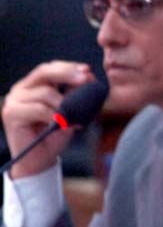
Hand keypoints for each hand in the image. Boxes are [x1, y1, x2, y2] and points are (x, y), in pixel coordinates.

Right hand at [1, 61, 94, 177]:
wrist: (40, 159)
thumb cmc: (54, 134)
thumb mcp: (69, 111)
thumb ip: (74, 95)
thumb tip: (88, 78)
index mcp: (34, 85)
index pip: (51, 68)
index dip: (69, 67)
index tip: (88, 70)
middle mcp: (22, 89)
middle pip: (44, 72)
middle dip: (67, 74)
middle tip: (85, 79)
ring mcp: (14, 100)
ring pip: (45, 93)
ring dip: (64, 104)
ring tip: (72, 117)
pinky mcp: (11, 113)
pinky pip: (38, 109)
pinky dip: (54, 115)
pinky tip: (63, 123)